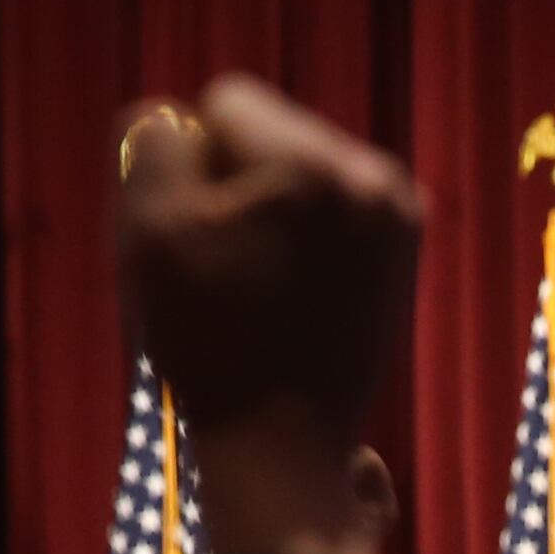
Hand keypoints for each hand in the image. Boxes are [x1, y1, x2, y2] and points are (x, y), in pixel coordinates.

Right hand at [120, 77, 423, 553]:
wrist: (281, 450)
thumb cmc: (208, 345)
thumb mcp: (148, 233)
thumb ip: (150, 143)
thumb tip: (183, 121)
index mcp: (312, 168)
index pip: (228, 103)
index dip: (194, 167)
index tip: (204, 240)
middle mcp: (373, 179)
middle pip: (273, 131)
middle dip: (240, 185)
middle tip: (234, 273)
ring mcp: (399, 216)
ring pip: (302, 167)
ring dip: (273, 211)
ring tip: (263, 287)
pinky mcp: (405, 250)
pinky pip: (335, 206)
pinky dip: (307, 237)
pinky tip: (294, 293)